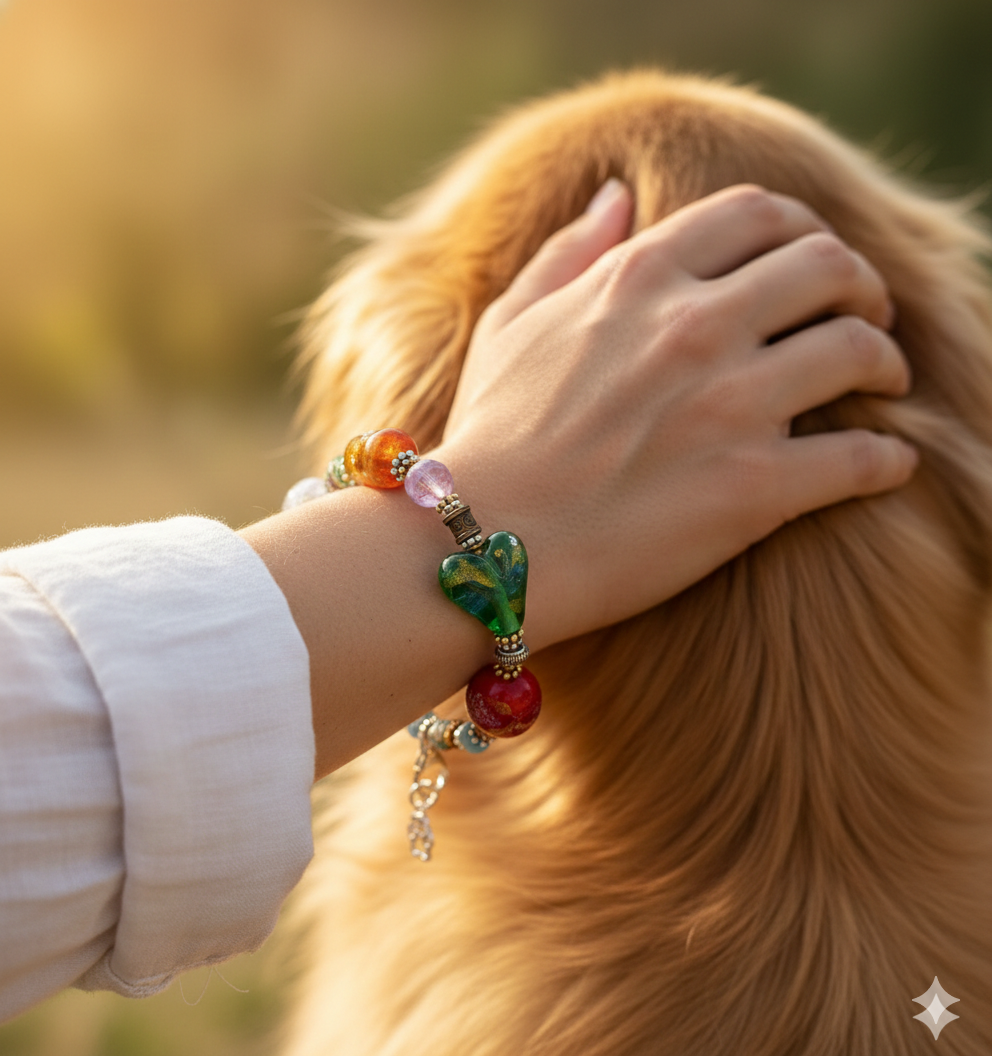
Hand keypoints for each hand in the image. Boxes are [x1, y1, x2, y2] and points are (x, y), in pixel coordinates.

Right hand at [435, 181, 915, 648]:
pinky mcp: (755, 488)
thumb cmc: (491, 438)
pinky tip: (884, 466)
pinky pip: (861, 458)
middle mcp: (693, 327)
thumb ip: (570, 252)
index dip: (803, 231)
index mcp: (638, 280)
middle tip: (867, 317)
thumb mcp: (513, 324)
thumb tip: (618, 195)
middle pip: (828, 266)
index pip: (757, 214)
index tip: (811, 266)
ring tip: (884, 385)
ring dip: (887, 362)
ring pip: (860, 350)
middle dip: (862, 286)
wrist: (483, 544)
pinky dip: (886, 460)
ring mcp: (729, 405)